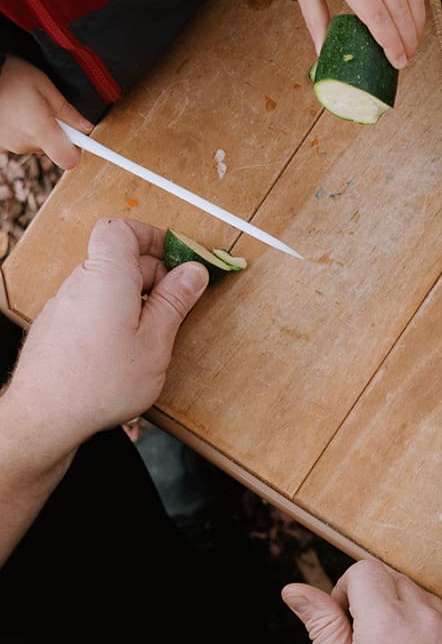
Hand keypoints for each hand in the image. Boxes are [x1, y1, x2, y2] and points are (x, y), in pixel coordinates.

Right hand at [0, 57, 92, 168]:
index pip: (69, 160)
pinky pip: (17, 140)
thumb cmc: (10, 74)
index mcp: (40, 131)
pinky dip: (19, 129)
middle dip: (54, 133)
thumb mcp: (44, 86)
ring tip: (24, 106)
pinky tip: (12, 112)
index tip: (81, 140)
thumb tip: (86, 128)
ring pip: (33, 143)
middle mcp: (23, 143)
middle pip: (51, 149)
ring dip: (35, 129)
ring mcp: (7, 145)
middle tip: (46, 110)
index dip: (76, 151)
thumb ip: (67, 111)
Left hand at [3, 218, 207, 469]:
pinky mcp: (59, 324)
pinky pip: (94, 304)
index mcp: (107, 277)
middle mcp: (81, 283)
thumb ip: (175, 302)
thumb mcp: (155, 342)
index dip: (152, 236)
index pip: (121, 229)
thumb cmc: (101, 381)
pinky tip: (128, 346)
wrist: (46, 414)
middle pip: (119, 259)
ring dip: (137, 298)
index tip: (179, 257)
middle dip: (155, 273)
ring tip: (156, 332)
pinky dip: (117, 313)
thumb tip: (193, 272)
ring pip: (108, 284)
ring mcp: (66, 303)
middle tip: (182, 302)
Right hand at [282, 560, 441, 643]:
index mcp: (388, 620)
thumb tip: (295, 589)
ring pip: (425, 601)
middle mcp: (428, 618)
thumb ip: (321, 625)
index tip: (344, 622)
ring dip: (406, 617)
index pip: (365, 570)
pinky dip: (433, 638)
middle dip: (374, 600)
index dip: (345, 590)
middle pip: (396, 580)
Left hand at [299, 0, 426, 69]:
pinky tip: (414, 21)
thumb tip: (323, 52)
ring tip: (413, 44)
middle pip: (399, 12)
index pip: (378, 18)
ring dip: (416, 26)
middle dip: (407, 41)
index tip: (397, 61)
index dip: (391, 44)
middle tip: (407, 59)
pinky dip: (418, 6)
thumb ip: (317, 20)